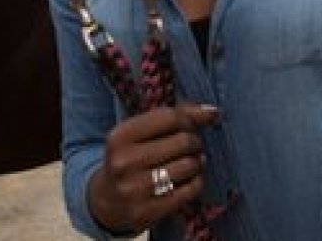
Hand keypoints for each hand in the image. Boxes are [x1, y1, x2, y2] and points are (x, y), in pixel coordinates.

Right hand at [87, 103, 220, 233]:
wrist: (108, 202)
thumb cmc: (132, 158)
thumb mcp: (141, 133)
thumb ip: (176, 115)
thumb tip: (213, 111)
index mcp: (120, 136)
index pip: (169, 117)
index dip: (188, 119)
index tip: (190, 126)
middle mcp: (124, 162)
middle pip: (183, 141)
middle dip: (195, 142)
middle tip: (192, 147)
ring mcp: (135, 189)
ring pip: (189, 165)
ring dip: (197, 162)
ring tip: (191, 163)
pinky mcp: (149, 211)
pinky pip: (191, 189)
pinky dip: (197, 182)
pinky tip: (189, 180)